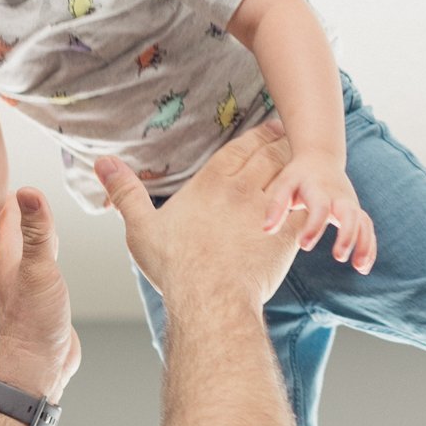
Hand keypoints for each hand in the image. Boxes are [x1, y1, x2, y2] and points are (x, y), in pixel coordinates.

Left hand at [0, 189, 80, 400]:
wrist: (37, 369)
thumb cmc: (33, 322)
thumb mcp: (39, 268)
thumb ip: (37, 231)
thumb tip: (29, 190)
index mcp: (12, 257)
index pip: (11, 215)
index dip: (15, 194)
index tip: (16, 172)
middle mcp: (19, 270)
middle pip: (19, 231)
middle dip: (23, 210)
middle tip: (26, 190)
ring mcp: (32, 288)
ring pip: (34, 252)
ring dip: (39, 235)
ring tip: (43, 220)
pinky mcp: (47, 305)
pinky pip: (50, 273)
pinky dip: (54, 259)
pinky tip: (58, 265)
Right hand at [96, 123, 306, 310]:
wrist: (211, 300)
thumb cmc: (174, 268)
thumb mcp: (141, 228)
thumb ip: (125, 192)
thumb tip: (100, 162)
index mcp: (210, 184)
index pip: (241, 148)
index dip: (258, 135)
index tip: (271, 125)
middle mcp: (242, 190)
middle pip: (270, 156)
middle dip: (283, 143)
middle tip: (295, 136)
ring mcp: (267, 211)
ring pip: (292, 177)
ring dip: (301, 165)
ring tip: (310, 159)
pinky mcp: (286, 235)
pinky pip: (307, 207)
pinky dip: (316, 197)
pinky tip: (324, 195)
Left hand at [260, 149, 376, 272]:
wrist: (321, 157)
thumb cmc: (298, 176)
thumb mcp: (284, 184)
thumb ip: (276, 206)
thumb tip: (267, 230)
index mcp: (319, 190)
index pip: (320, 207)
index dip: (313, 226)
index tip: (304, 245)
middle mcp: (339, 197)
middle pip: (351, 214)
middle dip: (347, 235)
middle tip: (339, 257)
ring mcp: (351, 204)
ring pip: (364, 223)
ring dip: (364, 245)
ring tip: (359, 269)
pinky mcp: (357, 212)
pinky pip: (368, 229)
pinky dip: (369, 247)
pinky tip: (363, 269)